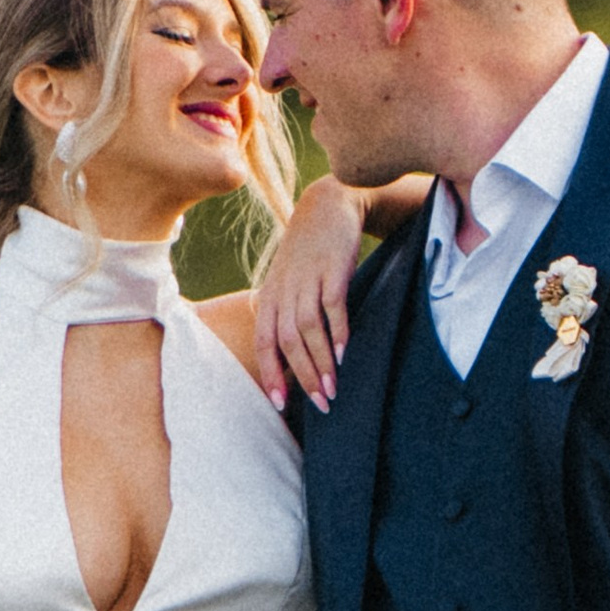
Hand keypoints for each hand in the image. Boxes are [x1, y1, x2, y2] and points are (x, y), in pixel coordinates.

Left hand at [254, 180, 369, 411]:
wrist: (328, 205)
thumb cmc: (309, 252)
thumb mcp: (288, 283)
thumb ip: (284, 316)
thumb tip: (286, 359)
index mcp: (270, 298)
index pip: (264, 343)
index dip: (271, 374)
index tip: (281, 405)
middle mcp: (284, 291)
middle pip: (287, 343)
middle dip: (303, 379)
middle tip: (320, 405)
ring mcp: (307, 280)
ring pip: (308, 330)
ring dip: (321, 363)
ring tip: (334, 389)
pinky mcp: (332, 269)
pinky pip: (332, 307)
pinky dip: (338, 332)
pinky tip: (345, 354)